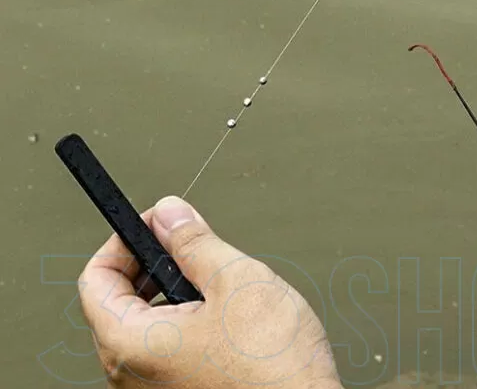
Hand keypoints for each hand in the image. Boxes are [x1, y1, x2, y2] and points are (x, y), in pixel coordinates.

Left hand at [78, 196, 341, 388]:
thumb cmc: (272, 366)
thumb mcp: (236, 279)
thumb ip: (194, 241)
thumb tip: (169, 213)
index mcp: (131, 345)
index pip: (95, 278)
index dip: (125, 240)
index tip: (158, 222)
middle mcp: (132, 375)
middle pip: (118, 300)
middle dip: (154, 262)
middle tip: (191, 242)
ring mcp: (155, 388)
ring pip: (146, 323)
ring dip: (174, 289)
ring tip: (217, 278)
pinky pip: (166, 347)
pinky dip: (187, 317)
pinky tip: (226, 312)